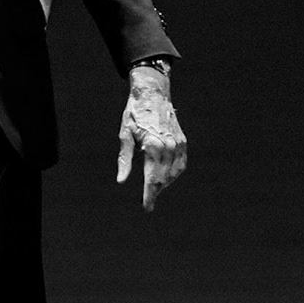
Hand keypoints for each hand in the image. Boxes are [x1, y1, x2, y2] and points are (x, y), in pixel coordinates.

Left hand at [117, 66, 186, 209]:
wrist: (153, 94)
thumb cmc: (135, 114)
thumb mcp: (125, 135)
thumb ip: (124, 160)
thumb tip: (121, 181)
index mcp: (152, 146)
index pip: (152, 179)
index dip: (149, 196)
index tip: (147, 208)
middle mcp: (168, 147)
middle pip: (163, 179)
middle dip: (155, 192)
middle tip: (148, 202)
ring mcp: (177, 144)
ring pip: (174, 173)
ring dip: (165, 184)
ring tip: (154, 189)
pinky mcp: (182, 141)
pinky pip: (181, 164)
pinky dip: (174, 173)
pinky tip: (166, 177)